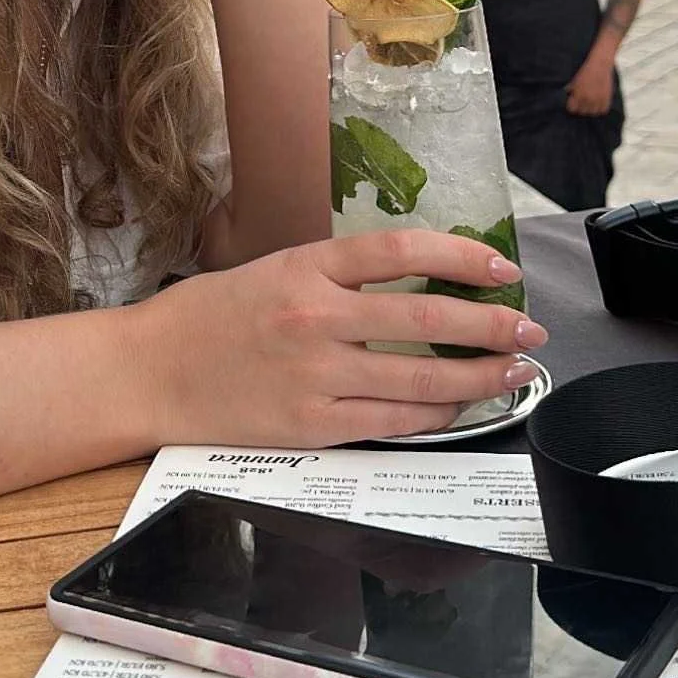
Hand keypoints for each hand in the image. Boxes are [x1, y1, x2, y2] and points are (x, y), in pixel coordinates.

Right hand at [131, 229, 547, 448]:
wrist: (149, 371)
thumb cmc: (207, 318)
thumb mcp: (271, 270)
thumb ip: (335, 275)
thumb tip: (415, 279)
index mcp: (305, 267)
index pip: (400, 250)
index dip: (461, 254)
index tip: (501, 266)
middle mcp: (315, 318)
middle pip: (426, 318)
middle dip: (491, 324)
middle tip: (529, 327)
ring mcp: (315, 376)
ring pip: (420, 379)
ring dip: (479, 377)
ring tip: (513, 371)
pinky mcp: (311, 426)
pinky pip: (392, 422)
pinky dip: (436, 416)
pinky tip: (460, 408)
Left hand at [566, 49, 615, 115]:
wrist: (600, 63)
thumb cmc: (586, 70)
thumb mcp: (575, 79)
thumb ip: (571, 88)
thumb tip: (567, 94)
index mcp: (578, 94)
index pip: (572, 109)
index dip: (572, 106)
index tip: (573, 102)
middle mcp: (588, 99)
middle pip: (582, 112)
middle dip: (581, 107)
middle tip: (582, 102)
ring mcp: (598, 99)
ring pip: (593, 113)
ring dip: (590, 109)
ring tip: (590, 104)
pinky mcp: (607, 98)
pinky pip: (603, 110)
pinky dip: (600, 108)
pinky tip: (597, 104)